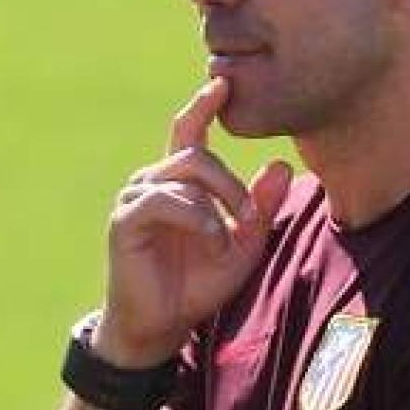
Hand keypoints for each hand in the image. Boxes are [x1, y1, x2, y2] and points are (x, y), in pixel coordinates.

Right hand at [96, 78, 292, 366]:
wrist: (163, 325)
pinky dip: (199, 218)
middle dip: (233, 186)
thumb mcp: (245, 245)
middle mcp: (153, 182)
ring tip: (227, 238)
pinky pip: (167, 200)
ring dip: (219, 204)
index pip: (189, 131)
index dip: (204, 105)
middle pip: (200, 156)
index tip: (224, 84)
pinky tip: (212, 241)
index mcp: (179, 183)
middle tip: (249, 219)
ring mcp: (135, 198)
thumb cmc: (199, 284)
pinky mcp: (125, 220)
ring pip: (187, 174)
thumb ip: (262, 208)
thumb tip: (283, 165)